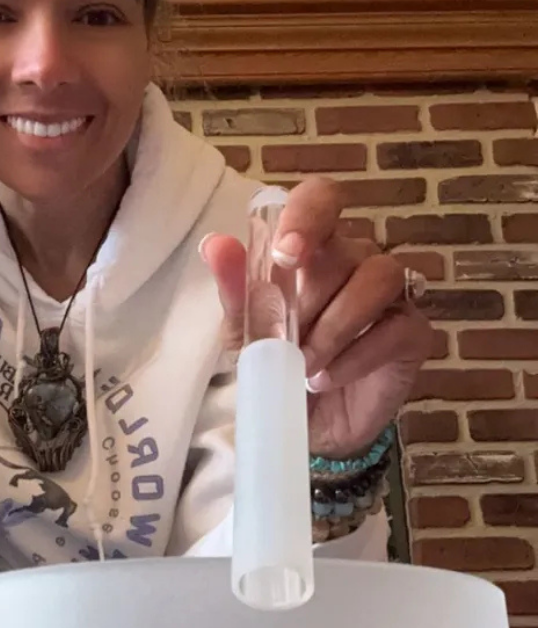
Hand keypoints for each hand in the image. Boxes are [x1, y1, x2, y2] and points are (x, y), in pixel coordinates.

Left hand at [203, 177, 432, 457]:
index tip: (285, 253)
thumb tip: (215, 244)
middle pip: (346, 247)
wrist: (305, 429)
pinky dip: (354, 356)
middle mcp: (355, 261)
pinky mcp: (412, 333)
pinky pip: (395, 327)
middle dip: (309, 298)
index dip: (308, 215)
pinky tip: (325, 379)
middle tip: (286, 339)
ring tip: (304, 363)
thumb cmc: (276, 368)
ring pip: (379, 276)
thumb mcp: (245, 335)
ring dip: (334, 325)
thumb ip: (236, 290)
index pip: (321, 199)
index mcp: (312, 249)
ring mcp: (390, 295)